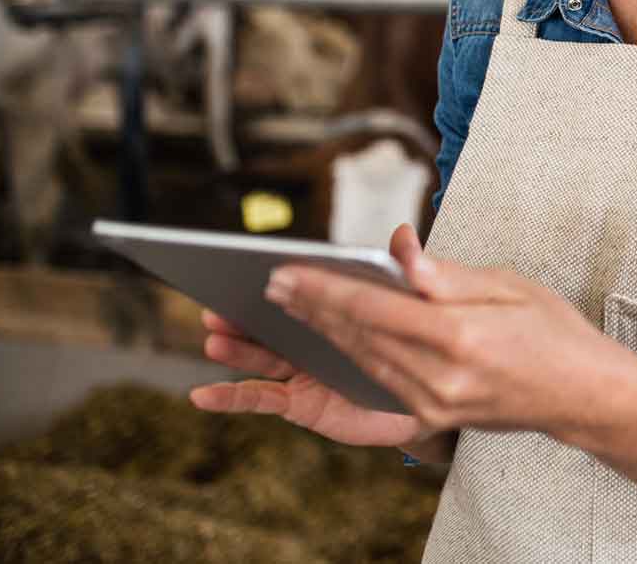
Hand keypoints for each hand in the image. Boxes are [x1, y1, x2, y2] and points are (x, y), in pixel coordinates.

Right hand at [189, 226, 435, 447]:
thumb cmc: (426, 346)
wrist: (434, 400)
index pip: (307, 289)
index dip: (286, 280)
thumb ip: (418, 270)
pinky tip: (202, 395)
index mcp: (339, 306)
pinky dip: (229, 397)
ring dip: (234, 348)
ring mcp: (302, 369)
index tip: (257, 267)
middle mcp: (313, 335)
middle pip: (273, 320)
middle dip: (243, 310)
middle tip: (217, 298)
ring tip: (215, 337)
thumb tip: (405, 234)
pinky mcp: (300, 402)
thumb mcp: (431, 304)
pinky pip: (260, 398)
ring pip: (261, 356)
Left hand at [232, 221, 624, 439]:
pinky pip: (378, 382)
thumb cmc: (553, 332)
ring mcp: (434, 403)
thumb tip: (399, 247)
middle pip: (358, 337)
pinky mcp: (432, 417)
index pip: (374, 309)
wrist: (582, 394)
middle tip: (271, 285)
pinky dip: (348, 356)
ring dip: (319, 334)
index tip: (287, 272)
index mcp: (460, 337)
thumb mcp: (509, 286)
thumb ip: (446, 273)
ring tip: (286, 308)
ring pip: (361, 362)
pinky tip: (327, 339)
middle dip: (310, 309)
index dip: (324, 290)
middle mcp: (440, 377)